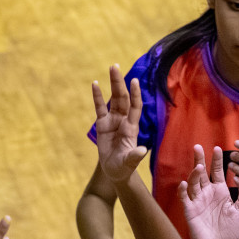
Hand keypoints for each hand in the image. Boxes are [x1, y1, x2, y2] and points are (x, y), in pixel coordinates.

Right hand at [92, 64, 147, 184]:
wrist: (115, 172)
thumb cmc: (124, 168)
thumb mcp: (129, 163)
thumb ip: (134, 156)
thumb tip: (143, 150)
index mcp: (131, 128)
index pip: (134, 107)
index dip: (135, 95)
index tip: (135, 81)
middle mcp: (123, 120)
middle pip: (122, 98)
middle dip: (120, 82)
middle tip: (115, 66)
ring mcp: (113, 120)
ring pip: (114, 99)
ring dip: (113, 84)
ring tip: (112, 68)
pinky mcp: (102, 124)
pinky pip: (99, 107)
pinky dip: (97, 96)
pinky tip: (95, 84)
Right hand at [180, 145, 238, 238]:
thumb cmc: (230, 230)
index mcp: (220, 191)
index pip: (217, 172)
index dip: (217, 160)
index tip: (219, 148)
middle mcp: (207, 193)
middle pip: (202, 173)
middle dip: (200, 160)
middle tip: (198, 147)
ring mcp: (198, 201)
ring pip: (193, 183)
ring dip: (194, 174)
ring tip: (199, 167)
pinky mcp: (190, 210)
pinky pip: (185, 198)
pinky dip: (183, 190)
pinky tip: (183, 183)